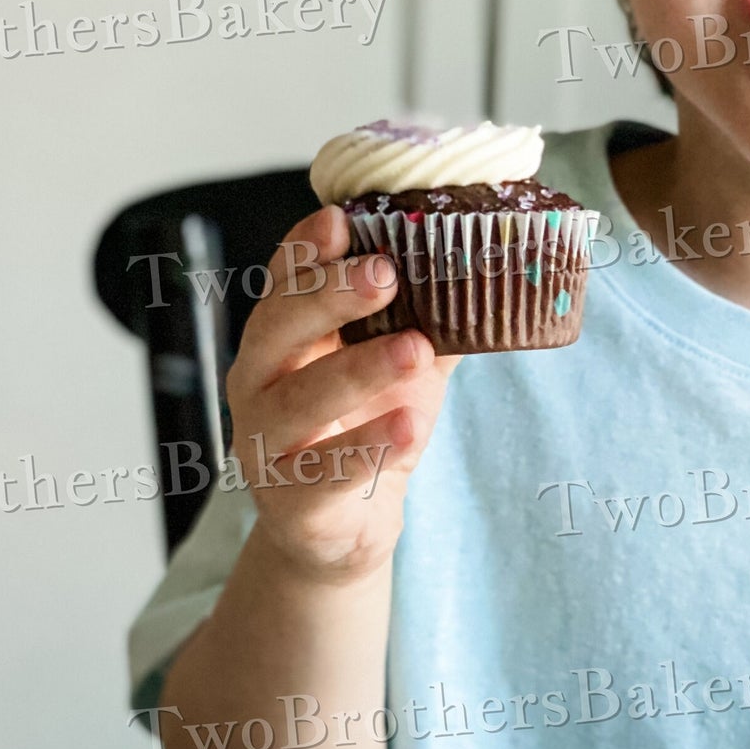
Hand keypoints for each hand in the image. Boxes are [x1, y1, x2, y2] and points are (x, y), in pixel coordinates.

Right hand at [224, 203, 457, 581]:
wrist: (346, 529)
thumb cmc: (367, 430)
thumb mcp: (404, 370)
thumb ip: (432, 322)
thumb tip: (491, 272)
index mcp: (282, 339)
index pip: (283, 281)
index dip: (306, 249)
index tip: (342, 220)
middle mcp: (259, 384)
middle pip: (278, 328)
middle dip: (329, 296)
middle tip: (385, 273)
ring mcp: (266, 445)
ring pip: (299, 401)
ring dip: (357, 370)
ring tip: (414, 349)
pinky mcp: (291, 503)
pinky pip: (323, 473)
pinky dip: (366, 450)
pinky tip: (407, 429)